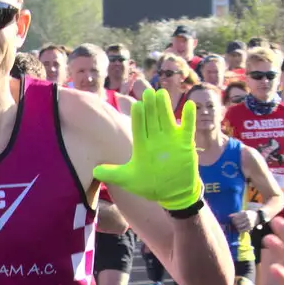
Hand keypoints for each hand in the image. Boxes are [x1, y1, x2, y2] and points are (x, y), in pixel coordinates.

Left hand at [93, 88, 200, 208]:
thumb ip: (112, 174)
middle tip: (148, 92)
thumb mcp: (128, 179)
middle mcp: (156, 139)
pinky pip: (187, 128)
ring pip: (167, 120)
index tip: (136, 104)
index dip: (138, 116)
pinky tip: (190, 105)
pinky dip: (189, 118)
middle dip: (150, 106)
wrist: (172, 192)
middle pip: (152, 119)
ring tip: (161, 93)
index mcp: (142, 145)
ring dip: (165, 107)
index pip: (139, 127)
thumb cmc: (149, 184)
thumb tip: (94, 172)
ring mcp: (171, 140)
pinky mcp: (185, 143)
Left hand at [227, 210, 255, 233]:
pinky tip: (238, 229)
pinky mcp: (250, 227)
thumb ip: (236, 214)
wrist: (257, 217)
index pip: (236, 217)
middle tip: (233, 223)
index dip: (233, 219)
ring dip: (236, 226)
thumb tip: (229, 216)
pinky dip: (239, 230)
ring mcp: (249, 223)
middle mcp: (248, 218)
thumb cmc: (247, 214)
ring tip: (235, 225)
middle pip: (237, 222)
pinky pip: (242, 230)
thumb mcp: (243, 212)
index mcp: (245, 213)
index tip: (232, 219)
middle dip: (234, 223)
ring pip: (239, 226)